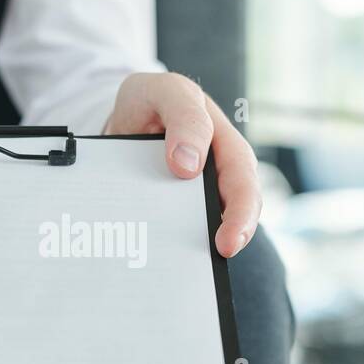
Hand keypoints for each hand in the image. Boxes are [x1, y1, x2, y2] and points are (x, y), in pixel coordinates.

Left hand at [104, 72, 260, 256]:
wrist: (123, 117)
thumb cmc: (150, 100)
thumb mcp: (164, 90)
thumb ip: (182, 114)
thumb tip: (188, 164)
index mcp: (223, 143)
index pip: (241, 178)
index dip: (239, 211)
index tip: (225, 238)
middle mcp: (218, 173)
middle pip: (236, 211)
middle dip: (233, 236)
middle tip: (219, 257)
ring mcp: (196, 195)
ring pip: (210, 228)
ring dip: (202, 249)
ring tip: (190, 272)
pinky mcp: (174, 211)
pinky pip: (180, 234)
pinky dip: (174, 250)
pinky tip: (160, 266)